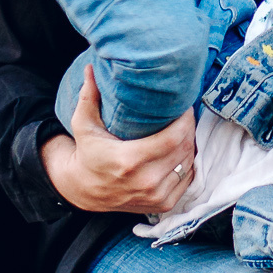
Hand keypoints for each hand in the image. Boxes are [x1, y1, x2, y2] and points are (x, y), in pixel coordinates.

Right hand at [41, 66, 197, 214]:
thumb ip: (88, 96)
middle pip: (184, 149)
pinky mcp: (162, 204)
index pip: (173, 138)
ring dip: (190, 145)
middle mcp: (146, 182)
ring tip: (184, 129)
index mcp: (129, 161)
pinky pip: (187, 179)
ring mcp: (156, 196)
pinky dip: (187, 164)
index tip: (184, 106)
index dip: (185, 120)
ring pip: (188, 164)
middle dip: (189, 129)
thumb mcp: (83, 124)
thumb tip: (91, 68)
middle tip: (186, 114)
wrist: (83, 190)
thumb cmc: (87, 154)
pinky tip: (181, 150)